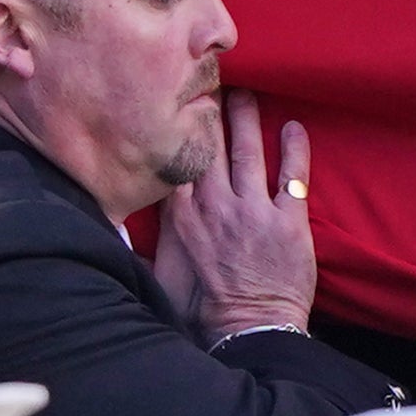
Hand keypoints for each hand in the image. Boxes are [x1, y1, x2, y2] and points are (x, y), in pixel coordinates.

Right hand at [152, 91, 316, 338]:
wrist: (249, 333)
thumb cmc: (204, 312)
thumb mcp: (160, 276)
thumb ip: (148, 244)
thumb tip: (120, 226)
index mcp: (182, 217)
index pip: (178, 160)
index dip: (179, 131)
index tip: (177, 105)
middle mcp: (214, 206)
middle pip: (209, 147)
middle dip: (210, 111)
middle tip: (212, 82)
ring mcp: (252, 211)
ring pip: (247, 152)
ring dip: (247, 118)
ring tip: (248, 92)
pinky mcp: (287, 222)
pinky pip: (292, 175)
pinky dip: (294, 149)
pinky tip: (295, 127)